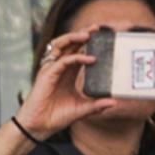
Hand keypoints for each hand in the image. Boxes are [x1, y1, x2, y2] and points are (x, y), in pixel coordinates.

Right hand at [15, 27, 125, 142]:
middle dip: (83, 33)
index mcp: (68, 73)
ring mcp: (52, 69)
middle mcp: (59, 68)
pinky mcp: (47, 75)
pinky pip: (63, 61)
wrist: (40, 126)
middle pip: (70, 44)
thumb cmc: (56, 117)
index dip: (90, 43)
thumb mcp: (82, 109)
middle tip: (98, 27)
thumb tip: (114, 103)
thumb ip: (97, 105)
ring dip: (74, 37)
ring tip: (89, 34)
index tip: (104, 37)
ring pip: (62, 46)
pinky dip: (76, 58)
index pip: (79, 51)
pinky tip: (90, 59)